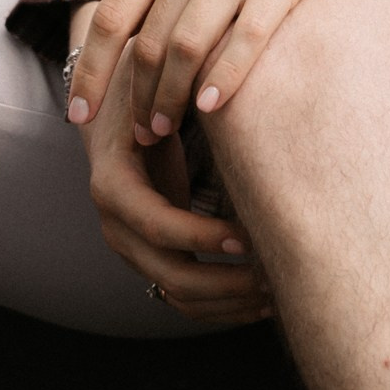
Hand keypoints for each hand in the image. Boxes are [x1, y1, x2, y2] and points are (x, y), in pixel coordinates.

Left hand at [65, 0, 380, 140]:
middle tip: (140, 136)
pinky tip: (213, 105)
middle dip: (138, 98)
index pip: (114, 16)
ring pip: (190, 45)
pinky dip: (226, 76)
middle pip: (151, 41)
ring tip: (166, 129)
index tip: (78, 115)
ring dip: (172, 97)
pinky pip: (247, 36)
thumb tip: (127, 35)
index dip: (91, 71)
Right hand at [80, 38, 271, 326]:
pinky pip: (181, 296)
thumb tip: (220, 91)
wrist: (116, 107)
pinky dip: (219, 305)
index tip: (247, 236)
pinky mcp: (148, 256)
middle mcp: (116, 224)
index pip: (158, 225)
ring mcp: (130, 246)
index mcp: (113, 184)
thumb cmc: (144, 87)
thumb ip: (176, 90)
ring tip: (276, 291)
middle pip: (170, 275)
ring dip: (228, 302)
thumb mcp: (154, 83)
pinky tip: (260, 299)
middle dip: (225, 281)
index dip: (202, 236)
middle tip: (274, 272)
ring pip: (178, 295)